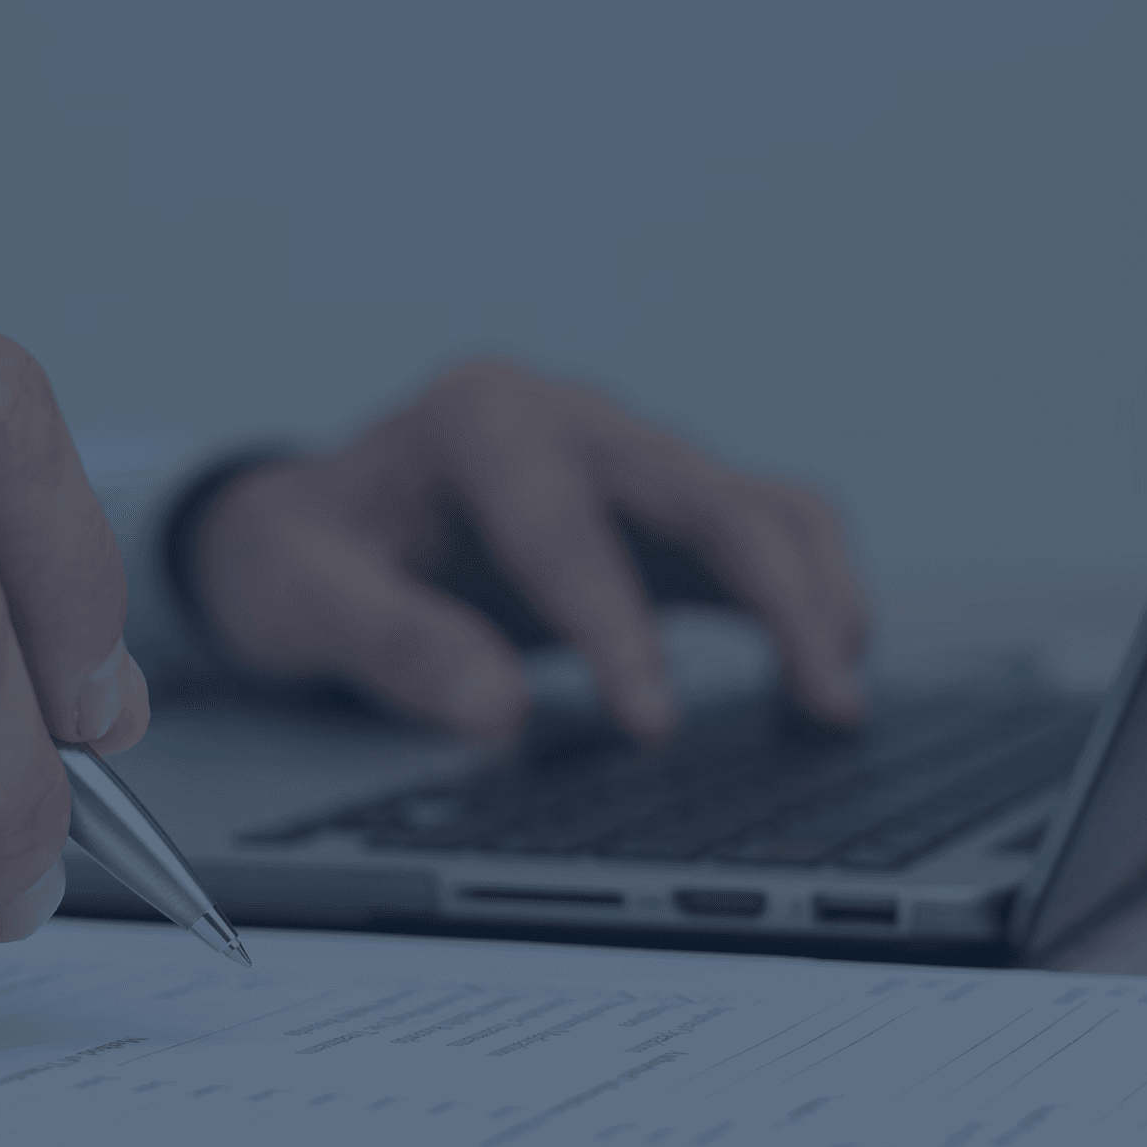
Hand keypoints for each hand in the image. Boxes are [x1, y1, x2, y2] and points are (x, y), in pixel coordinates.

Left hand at [195, 361, 868, 745]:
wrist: (309, 528)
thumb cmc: (303, 557)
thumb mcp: (303, 599)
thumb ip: (392, 647)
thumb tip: (496, 712)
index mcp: (480, 421)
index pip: (566, 526)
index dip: (618, 627)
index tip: (653, 725)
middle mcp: (572, 422)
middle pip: (706, 495)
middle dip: (777, 595)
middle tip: (825, 705)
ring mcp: (629, 460)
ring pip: (761, 507)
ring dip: (817, 595)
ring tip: (842, 702)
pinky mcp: (662, 514)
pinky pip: (765, 537)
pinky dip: (810, 598)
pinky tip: (824, 681)